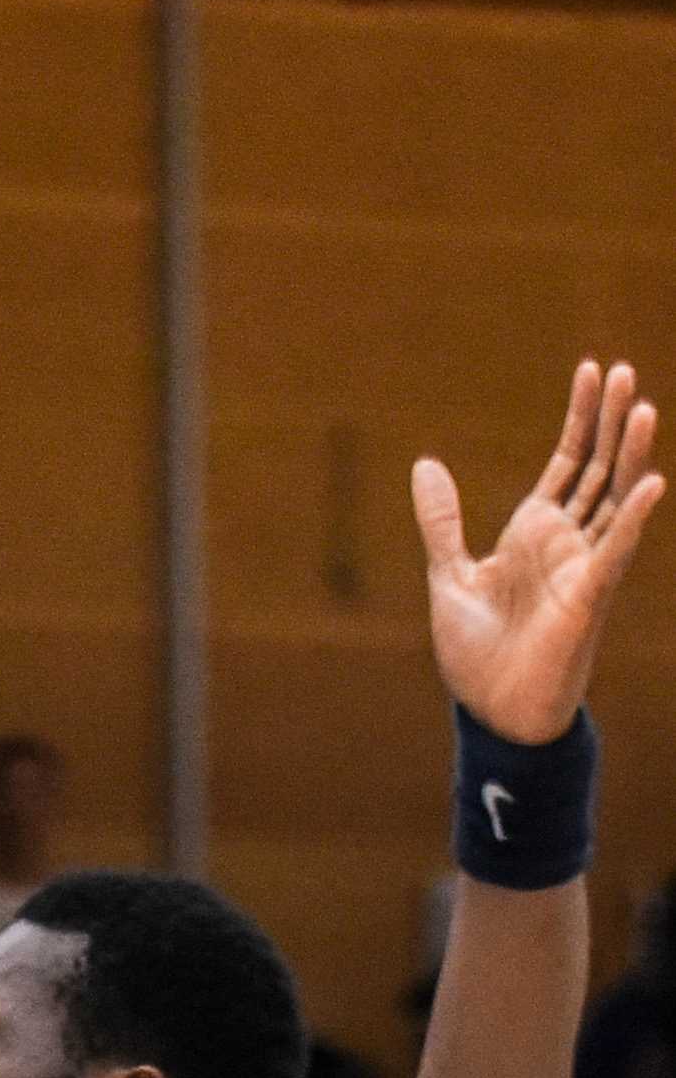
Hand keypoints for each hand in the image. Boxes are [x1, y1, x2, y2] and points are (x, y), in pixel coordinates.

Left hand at [420, 360, 661, 745]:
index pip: (568, 461)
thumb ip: (441, 520)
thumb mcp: (446, 573)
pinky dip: (631, 518)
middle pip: (597, 467)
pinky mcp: (588, 595)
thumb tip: (425, 464)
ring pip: (613, 496)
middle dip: (609, 420)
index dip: (580, 417)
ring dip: (630, 453)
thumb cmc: (477, 651)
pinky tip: (651, 480)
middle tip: (623, 369)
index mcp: (533, 532)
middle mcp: (566, 541)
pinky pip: (615, 550)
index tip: (592, 369)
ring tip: (643, 405)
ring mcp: (582, 565)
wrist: (489, 708)